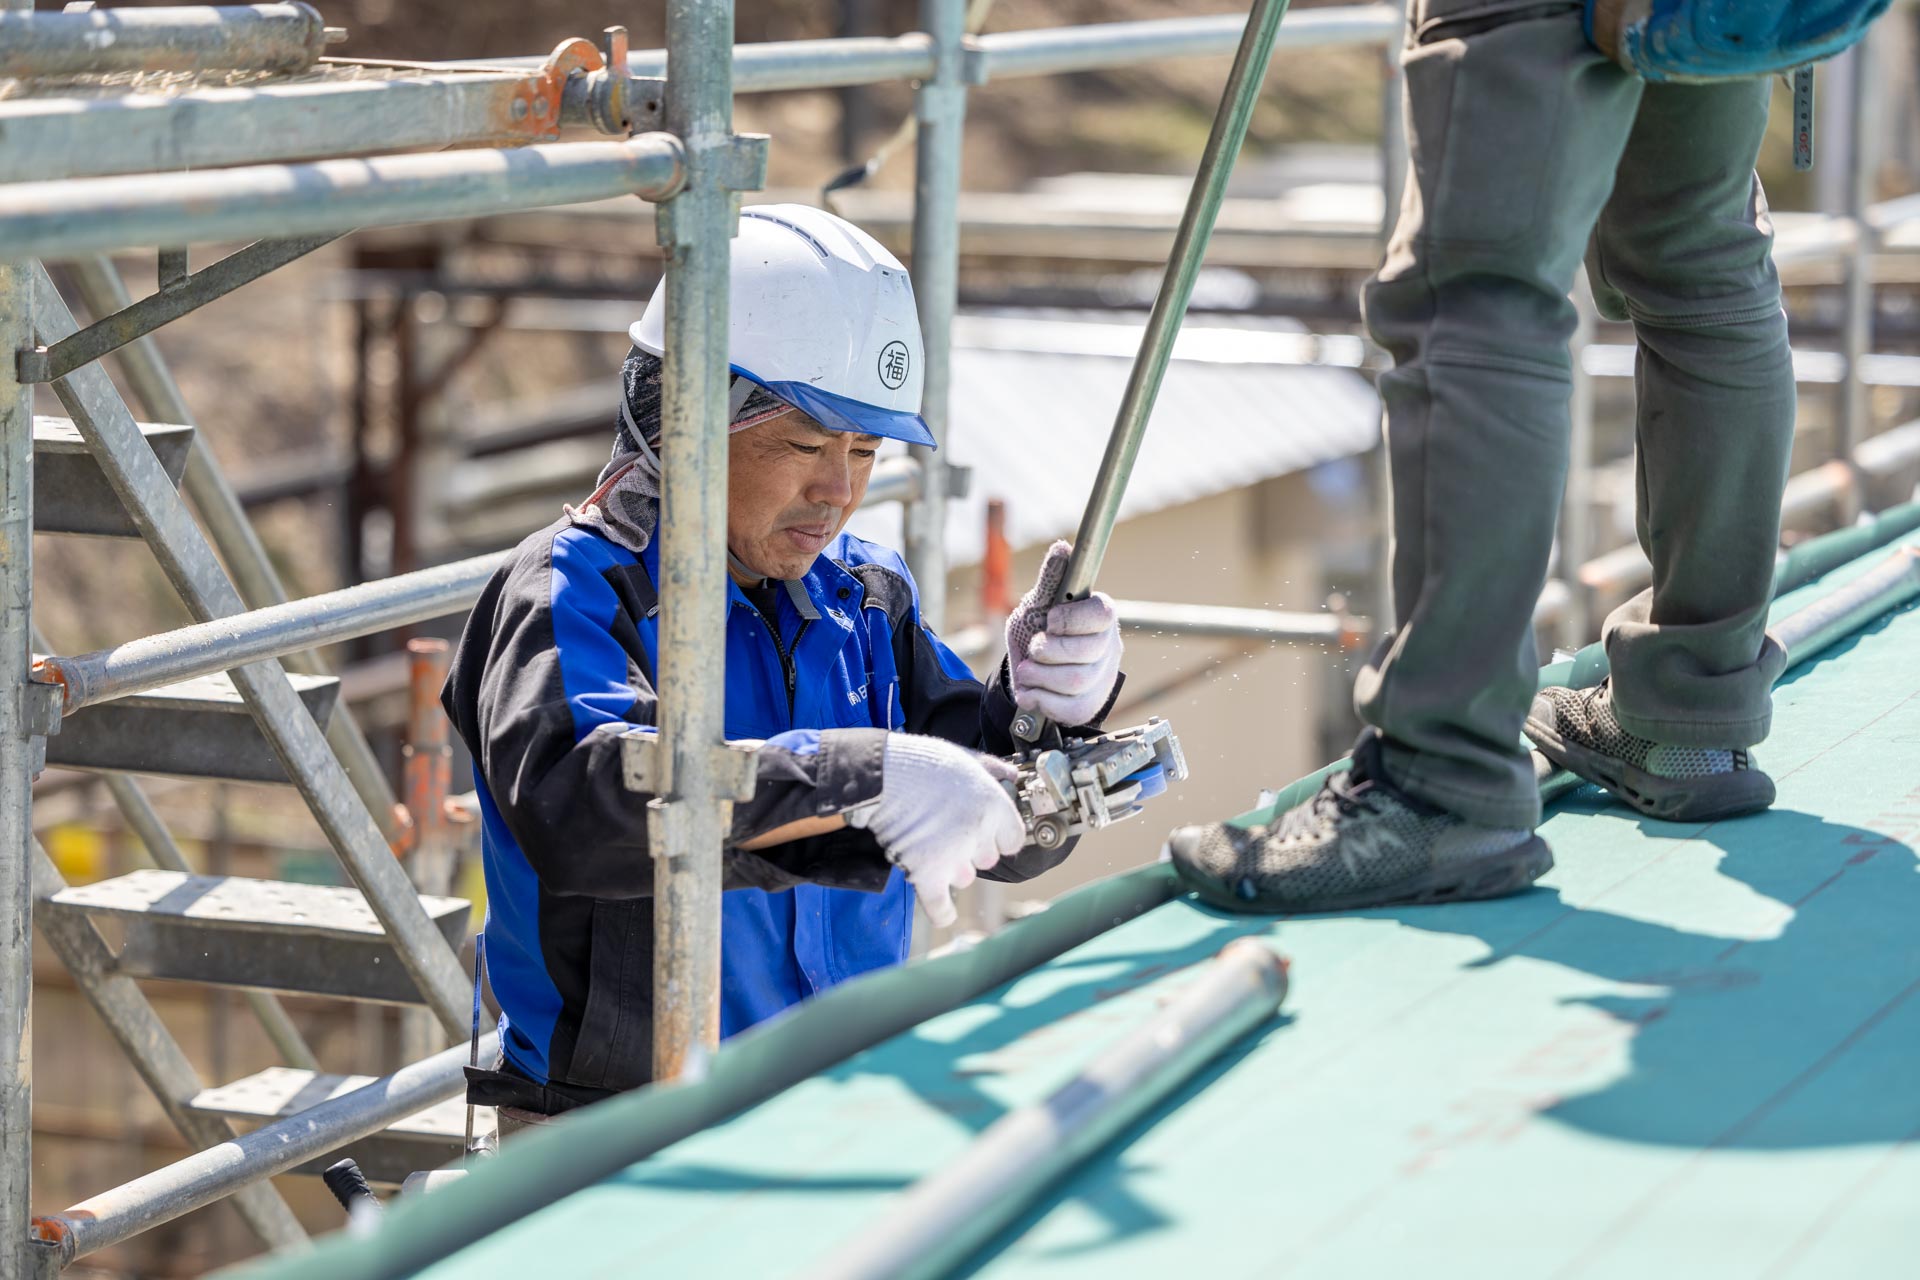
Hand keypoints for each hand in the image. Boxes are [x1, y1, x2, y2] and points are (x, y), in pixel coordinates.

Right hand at [845, 734, 1024, 927]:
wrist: (884, 773)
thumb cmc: (921, 762)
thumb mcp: (965, 757)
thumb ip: (993, 769)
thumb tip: (1012, 776)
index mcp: (993, 805)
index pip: (1013, 839)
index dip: (1000, 834)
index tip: (989, 830)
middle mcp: (979, 834)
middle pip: (988, 859)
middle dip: (973, 848)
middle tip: (949, 829)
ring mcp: (953, 857)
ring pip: (965, 877)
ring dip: (953, 867)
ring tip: (932, 846)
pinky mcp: (927, 874)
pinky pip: (941, 908)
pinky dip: (943, 912)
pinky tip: (945, 910)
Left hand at [1005, 541, 1122, 727]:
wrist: (1029, 665)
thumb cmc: (1038, 627)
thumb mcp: (1038, 602)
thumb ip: (1051, 580)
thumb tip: (1062, 548)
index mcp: (1100, 615)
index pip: (1101, 616)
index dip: (1072, 620)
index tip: (1049, 621)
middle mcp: (1109, 646)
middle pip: (1086, 654)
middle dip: (1048, 652)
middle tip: (1032, 650)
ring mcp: (1103, 677)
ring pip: (1076, 683)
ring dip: (1040, 677)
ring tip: (1026, 670)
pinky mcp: (1090, 704)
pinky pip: (1071, 709)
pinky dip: (1042, 700)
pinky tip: (1032, 691)